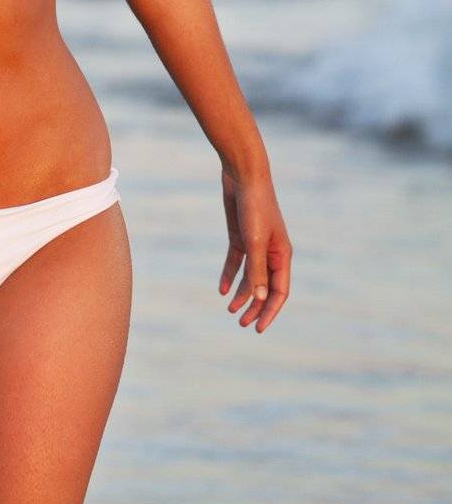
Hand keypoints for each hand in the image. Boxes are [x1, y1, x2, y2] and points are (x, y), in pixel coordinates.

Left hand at [218, 167, 291, 332]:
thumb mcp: (255, 240)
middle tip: (241, 323)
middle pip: (264, 287)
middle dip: (255, 306)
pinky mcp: (240, 236)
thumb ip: (257, 269)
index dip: (270, 311)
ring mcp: (255, 244)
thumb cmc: (255, 206)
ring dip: (242, 294)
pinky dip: (230, 275)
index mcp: (282, 255)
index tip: (258, 328)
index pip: (279, 291)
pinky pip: (236, 262)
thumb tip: (260, 298)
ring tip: (230, 311)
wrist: (243, 175)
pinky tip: (222, 289)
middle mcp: (271, 252)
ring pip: (250, 277)